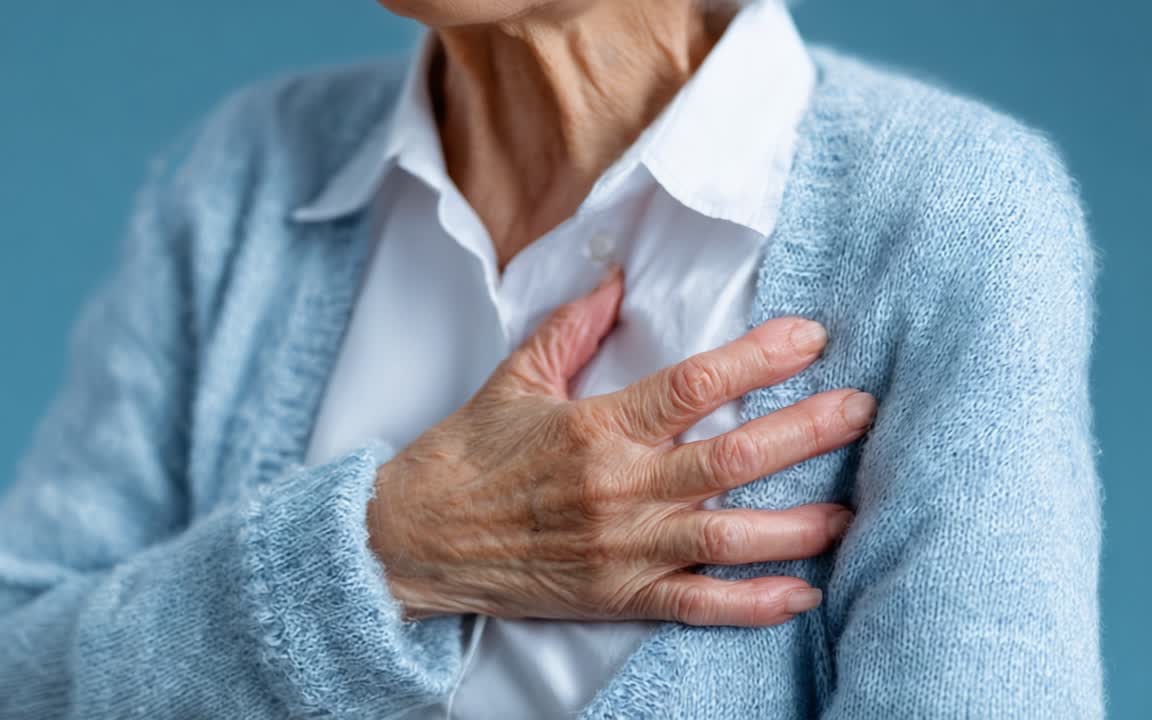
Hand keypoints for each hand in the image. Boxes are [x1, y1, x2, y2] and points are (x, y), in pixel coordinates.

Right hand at [368, 269, 874, 625]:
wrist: (418, 537)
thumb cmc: (467, 455)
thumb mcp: (516, 379)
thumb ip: (573, 328)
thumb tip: (618, 279)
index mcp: (599, 428)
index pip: (698, 386)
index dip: (762, 358)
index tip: (811, 338)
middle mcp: (622, 489)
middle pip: (736, 459)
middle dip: (809, 432)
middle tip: (862, 411)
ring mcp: (624, 549)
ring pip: (732, 538)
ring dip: (800, 524)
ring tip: (851, 508)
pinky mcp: (619, 596)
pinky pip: (700, 606)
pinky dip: (756, 604)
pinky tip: (803, 593)